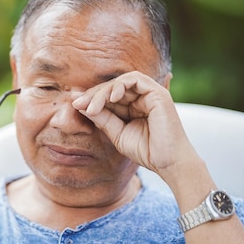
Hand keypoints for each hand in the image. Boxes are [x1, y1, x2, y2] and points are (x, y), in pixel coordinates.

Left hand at [72, 71, 198, 176]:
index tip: (75, 106)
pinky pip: (135, 80)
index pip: (109, 95)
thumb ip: (102, 118)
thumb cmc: (146, 151)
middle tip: (78, 104)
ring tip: (92, 106)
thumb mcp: (117, 133)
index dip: (92, 99)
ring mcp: (152, 94)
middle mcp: (143, 97)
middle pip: (113, 86)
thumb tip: (80, 105)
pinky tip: (110, 99)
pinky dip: (120, 85)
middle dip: (94, 94)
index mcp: (134, 106)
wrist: (168, 163)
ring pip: (122, 82)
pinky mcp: (158, 93)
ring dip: (104, 91)